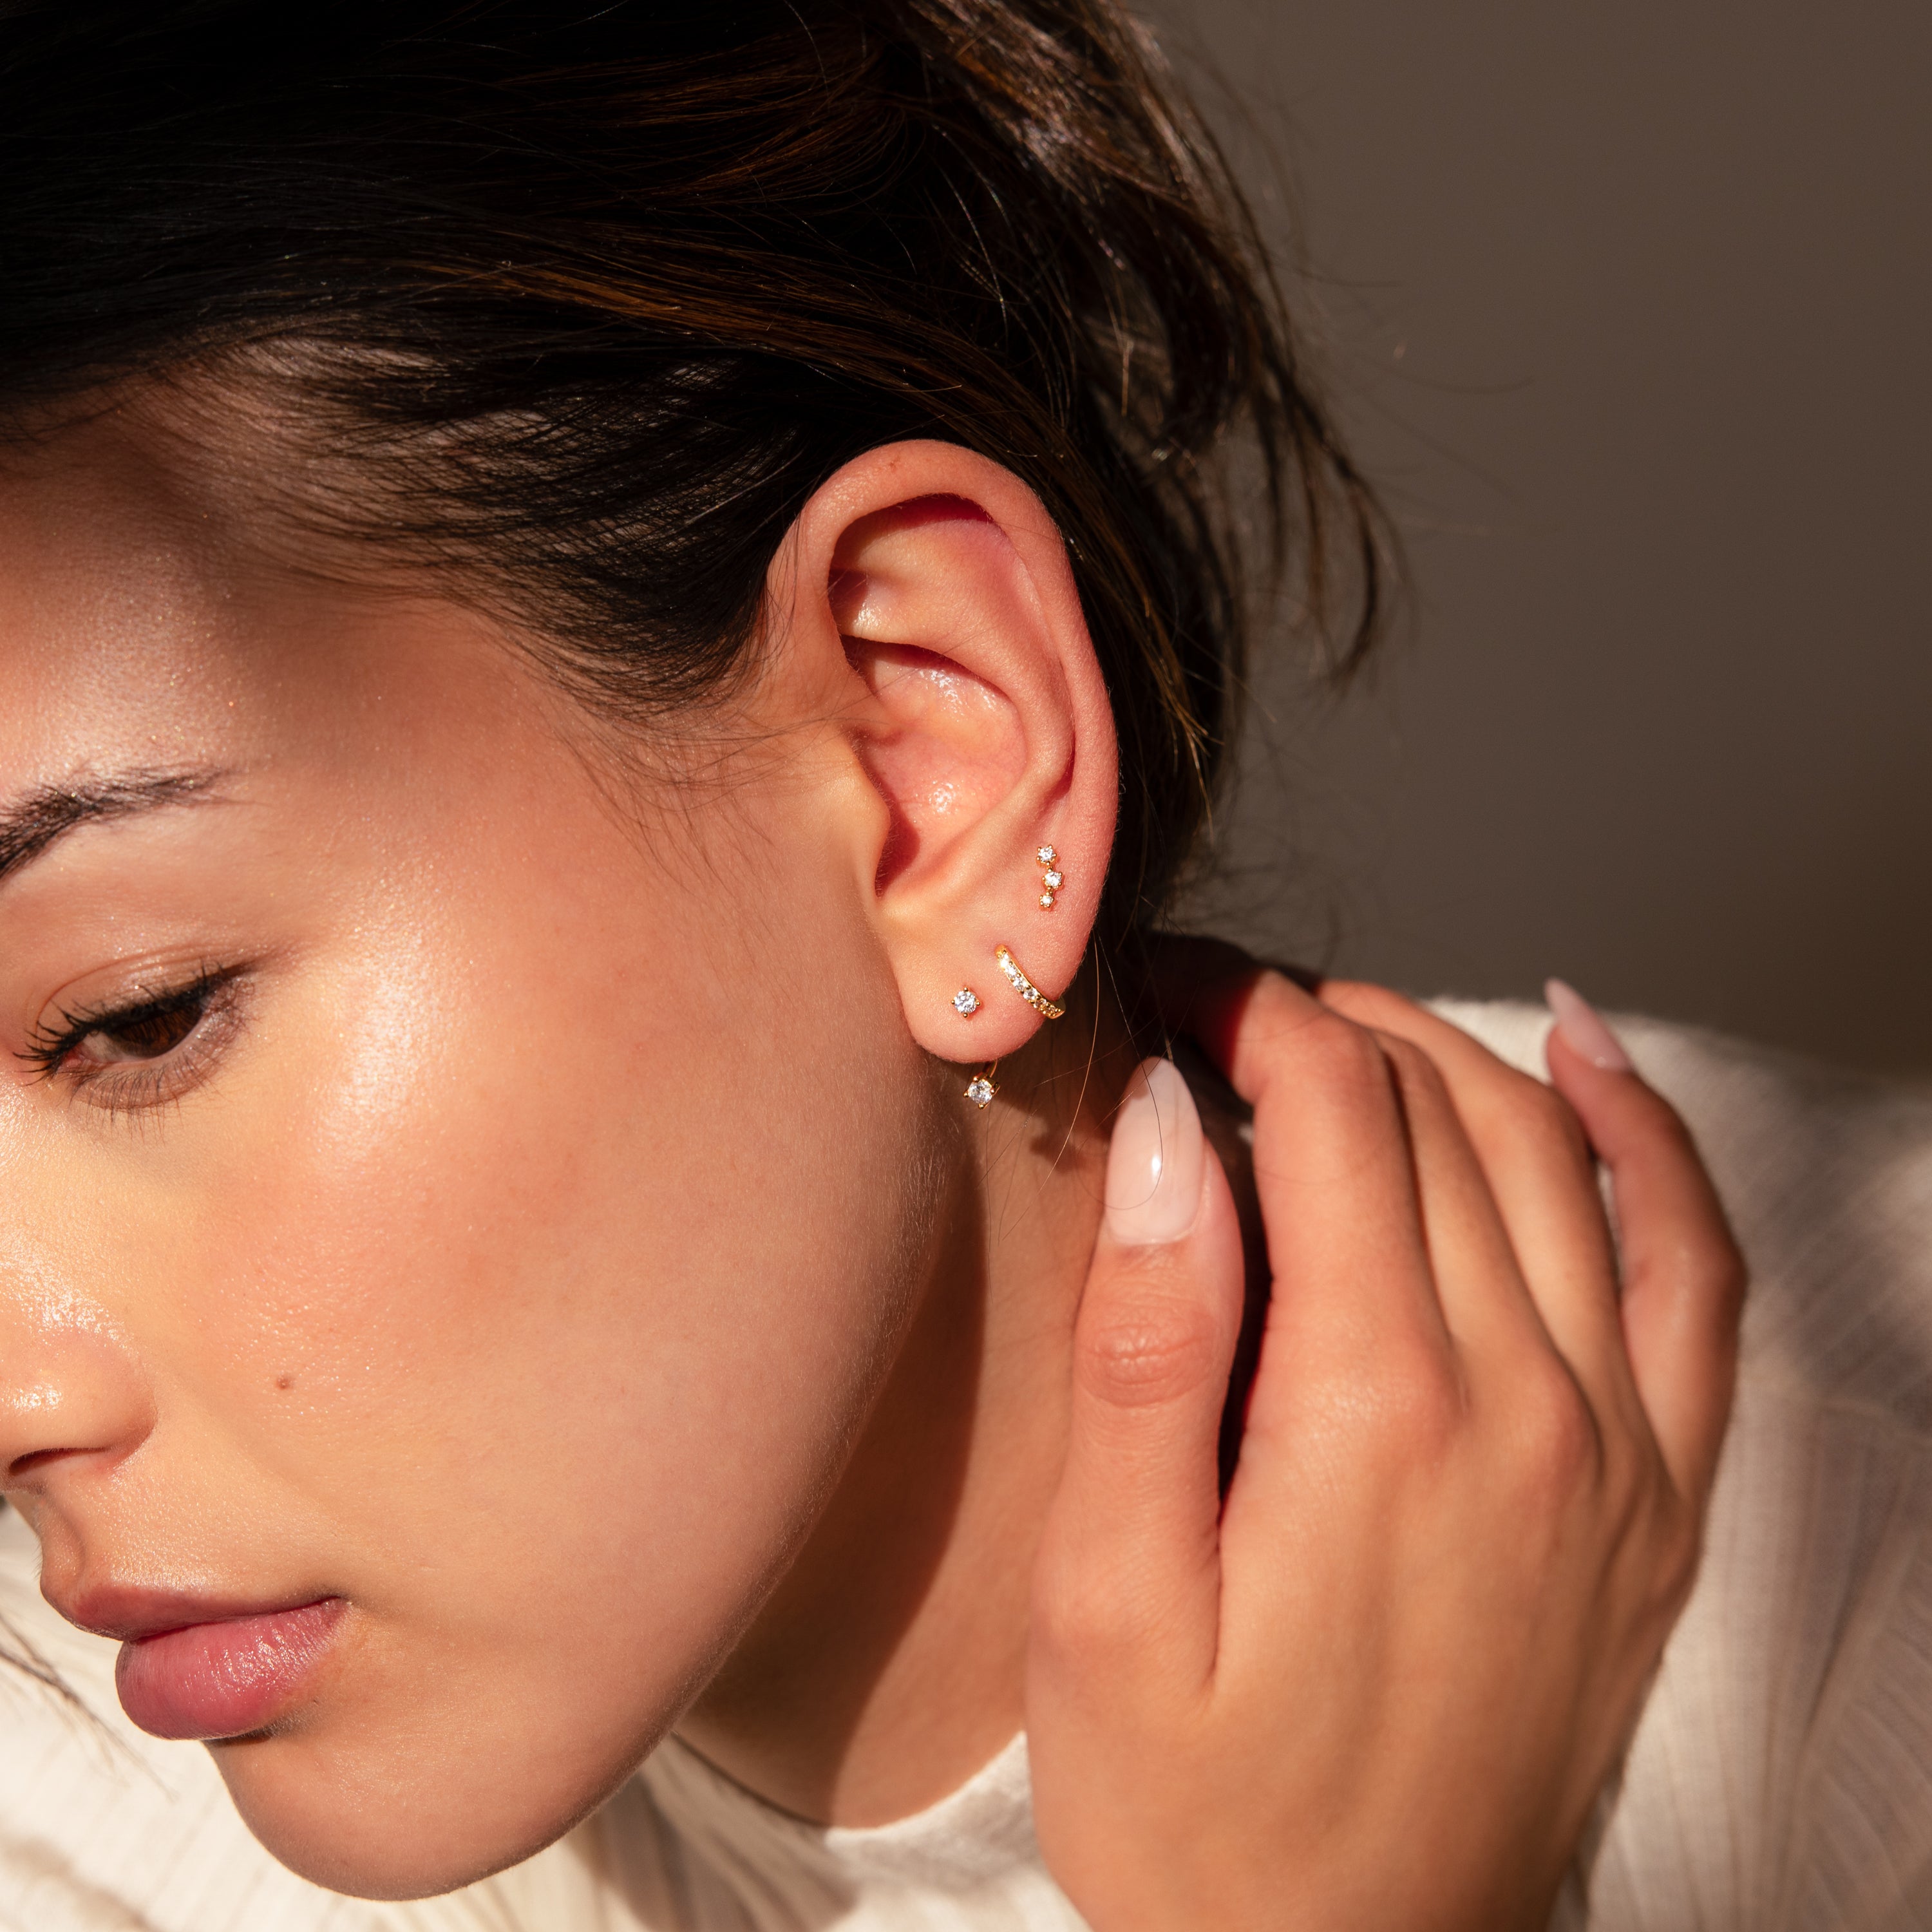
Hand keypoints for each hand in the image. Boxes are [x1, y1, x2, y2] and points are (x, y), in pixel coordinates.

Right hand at [1026, 950, 1743, 1931]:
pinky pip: (1695, 1268)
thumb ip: (1148, 1348)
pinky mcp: (1665, 1499)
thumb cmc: (1195, 1813)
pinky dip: (1650, 1140)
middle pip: (1442, 1113)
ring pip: (1557, 1156)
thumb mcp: (1104, 1602)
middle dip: (1324, 1017)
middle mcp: (1534, 1407)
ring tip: (1343, 1021)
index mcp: (1380, 1414)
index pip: (1337, 1110)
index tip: (1173, 984)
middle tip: (1222, 1003)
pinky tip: (1587, 1058)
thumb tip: (1175, 1132)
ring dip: (1449, 1052)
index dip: (1247, 1008)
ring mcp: (1623, 1449)